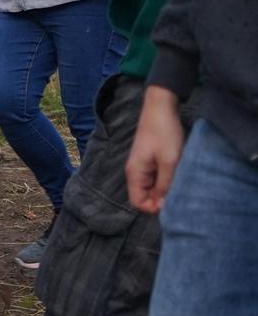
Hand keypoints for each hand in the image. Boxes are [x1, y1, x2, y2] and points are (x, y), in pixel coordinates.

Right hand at [127, 86, 184, 212]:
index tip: (172, 201)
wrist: (161, 108)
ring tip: (180, 179)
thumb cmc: (164, 134)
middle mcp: (135, 172)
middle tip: (180, 190)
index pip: (138, 202)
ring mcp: (143, 165)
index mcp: (135, 173)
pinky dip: (167, 178)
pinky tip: (178, 171)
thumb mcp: (169, 162)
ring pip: (153, 187)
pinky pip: (157, 178)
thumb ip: (165, 186)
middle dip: (161, 198)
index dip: (154, 207)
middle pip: (145, 196)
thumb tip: (163, 206)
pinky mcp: (150, 160)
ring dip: (166, 187)